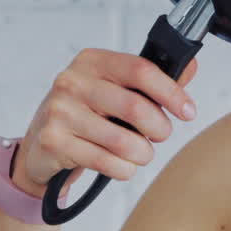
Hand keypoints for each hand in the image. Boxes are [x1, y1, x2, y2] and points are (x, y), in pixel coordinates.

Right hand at [14, 50, 199, 195]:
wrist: (41, 146)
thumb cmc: (87, 114)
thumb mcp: (116, 90)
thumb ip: (153, 80)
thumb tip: (189, 66)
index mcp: (92, 61)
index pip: (141, 70)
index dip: (171, 92)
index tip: (188, 111)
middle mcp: (72, 82)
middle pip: (136, 107)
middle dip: (159, 128)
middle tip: (160, 135)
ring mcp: (59, 112)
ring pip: (124, 140)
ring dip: (143, 153)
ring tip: (141, 152)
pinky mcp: (54, 142)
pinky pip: (107, 162)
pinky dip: (125, 168)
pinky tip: (122, 164)